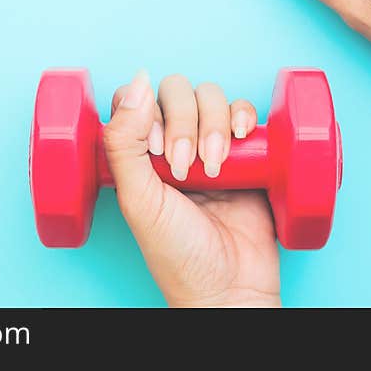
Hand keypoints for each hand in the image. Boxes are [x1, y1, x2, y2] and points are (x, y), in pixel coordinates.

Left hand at [103, 70, 280, 307]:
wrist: (231, 287)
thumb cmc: (179, 254)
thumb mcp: (138, 200)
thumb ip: (124, 142)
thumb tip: (136, 82)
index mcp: (138, 154)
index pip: (136, 99)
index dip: (146, 112)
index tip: (155, 149)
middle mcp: (172, 143)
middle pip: (175, 91)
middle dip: (183, 123)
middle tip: (184, 167)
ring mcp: (210, 144)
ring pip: (210, 96)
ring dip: (213, 126)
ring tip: (214, 170)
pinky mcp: (246, 152)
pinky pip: (244, 111)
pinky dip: (244, 115)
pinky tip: (241, 138)